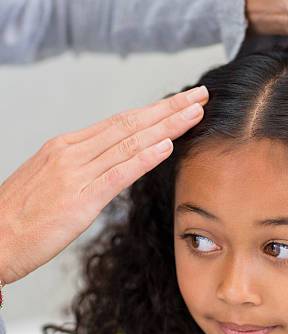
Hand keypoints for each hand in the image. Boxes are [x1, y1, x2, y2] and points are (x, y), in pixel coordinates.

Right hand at [0, 87, 207, 283]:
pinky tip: (167, 147)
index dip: (155, 110)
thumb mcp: (53, 180)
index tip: (181, 102)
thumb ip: (84, 166)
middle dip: (169, 109)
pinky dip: (144, 158)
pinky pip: (118, 173)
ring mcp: (76, 173)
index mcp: (66, 145)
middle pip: (130, 123)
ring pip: (129, 142)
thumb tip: (115, 160)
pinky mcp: (80, 199)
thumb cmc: (21, 215)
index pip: (121, 120)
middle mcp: (73, 152)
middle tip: (200, 96)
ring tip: (195, 115)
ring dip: (167, 127)